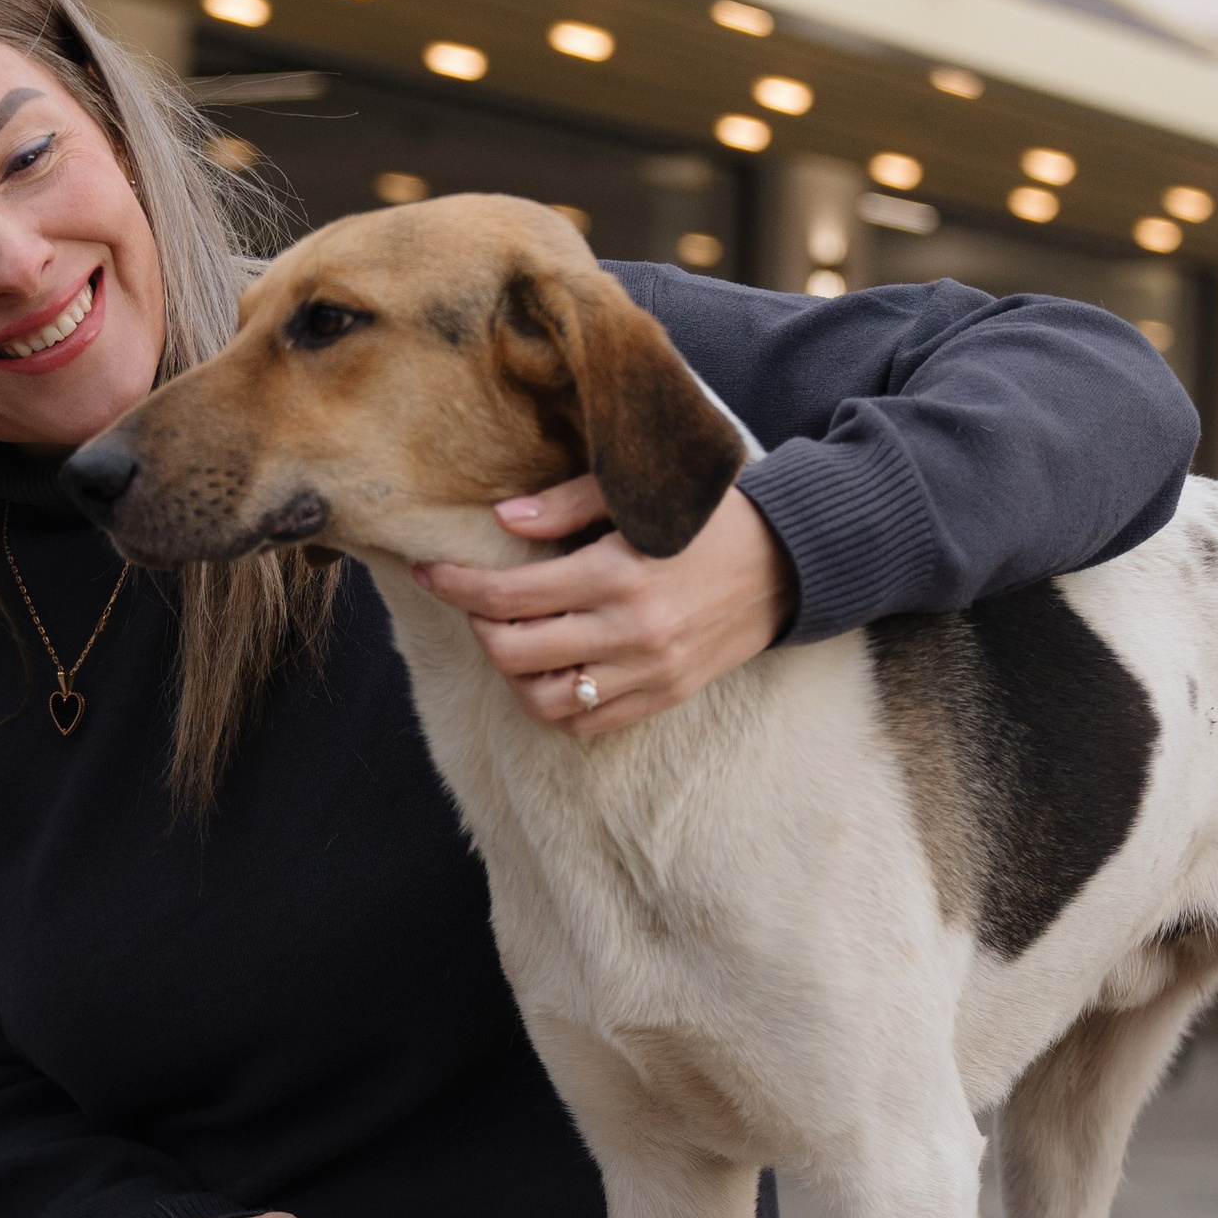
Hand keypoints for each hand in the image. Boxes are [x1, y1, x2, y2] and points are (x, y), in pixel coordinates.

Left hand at [414, 475, 795, 739]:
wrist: (787, 563)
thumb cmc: (709, 516)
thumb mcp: (640, 493)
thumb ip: (565, 505)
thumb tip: (501, 521)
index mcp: (617, 573)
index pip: (507, 595)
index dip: (455, 584)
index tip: (430, 571)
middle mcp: (629, 632)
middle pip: (514, 653)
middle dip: (479, 628)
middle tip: (479, 603)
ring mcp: (648, 673)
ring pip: (544, 701)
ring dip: (512, 674)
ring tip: (513, 640)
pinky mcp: (664, 697)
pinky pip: (587, 724)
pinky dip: (554, 704)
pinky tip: (550, 669)